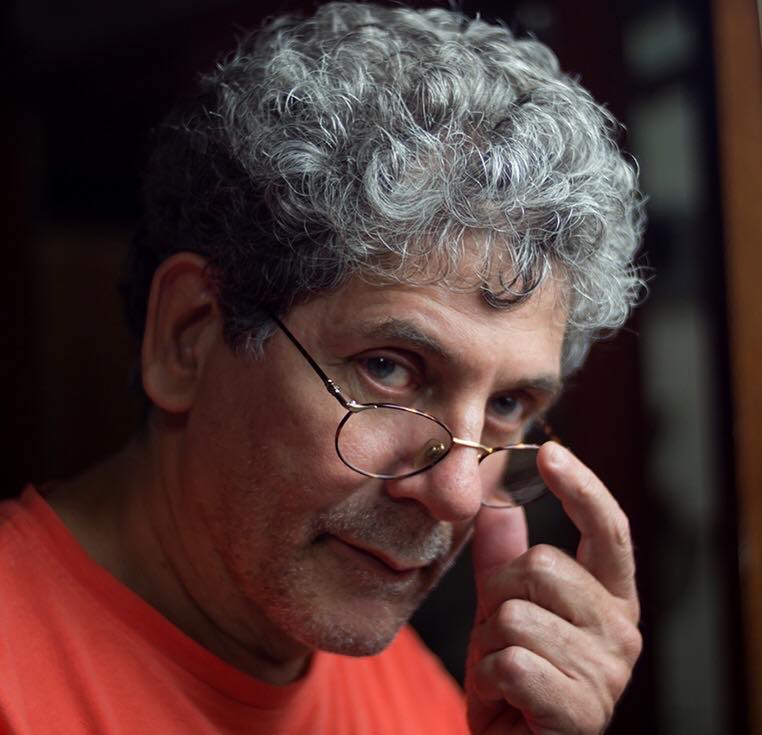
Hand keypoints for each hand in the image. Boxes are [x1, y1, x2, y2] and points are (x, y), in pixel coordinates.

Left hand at [465, 442, 641, 734]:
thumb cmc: (516, 674)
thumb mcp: (508, 605)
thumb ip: (507, 556)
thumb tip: (500, 502)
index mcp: (610, 597)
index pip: (608, 530)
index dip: (582, 487)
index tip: (551, 452)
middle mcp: (622, 630)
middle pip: (540, 566)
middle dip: (498, 596)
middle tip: (499, 634)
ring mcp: (607, 673)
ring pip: (515, 615)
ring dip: (488, 644)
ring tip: (503, 670)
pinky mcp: (581, 710)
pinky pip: (510, 663)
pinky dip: (489, 679)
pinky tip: (506, 698)